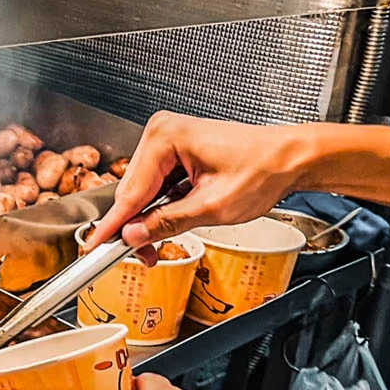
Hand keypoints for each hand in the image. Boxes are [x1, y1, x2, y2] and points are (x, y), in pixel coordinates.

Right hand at [87, 112, 309, 249]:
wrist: (293, 158)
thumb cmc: (264, 169)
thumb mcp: (214, 207)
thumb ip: (168, 222)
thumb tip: (135, 235)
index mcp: (165, 138)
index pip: (131, 192)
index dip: (114, 225)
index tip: (95, 245)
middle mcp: (161, 133)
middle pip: (133, 191)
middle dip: (136, 225)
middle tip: (143, 255)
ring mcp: (167, 141)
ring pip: (144, 190)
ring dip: (150, 218)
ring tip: (158, 243)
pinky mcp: (176, 151)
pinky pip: (157, 184)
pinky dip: (161, 206)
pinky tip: (171, 220)